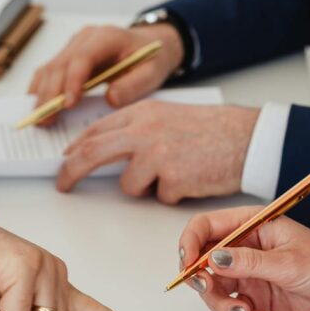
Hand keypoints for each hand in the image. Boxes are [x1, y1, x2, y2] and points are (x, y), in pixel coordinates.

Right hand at [28, 24, 183, 125]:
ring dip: (42, 94)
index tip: (68, 104)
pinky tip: (39, 106)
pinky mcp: (68, 56)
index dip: (72, 81)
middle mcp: (85, 38)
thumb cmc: (150, 58)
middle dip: (51, 94)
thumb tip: (110, 99)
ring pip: (50, 68)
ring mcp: (74, 46)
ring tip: (41, 119)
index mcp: (107, 37)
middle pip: (60, 64)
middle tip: (47, 120)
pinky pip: (49, 71)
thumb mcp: (152, 73)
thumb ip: (134, 85)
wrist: (148, 44)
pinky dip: (42, 89)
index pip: (82, 58)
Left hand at [57, 101, 258, 202]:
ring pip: (129, 185)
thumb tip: (105, 150)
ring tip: (175, 173)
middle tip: (63, 185)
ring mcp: (157, 155)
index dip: (75, 148)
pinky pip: (159, 197)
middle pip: (93, 153)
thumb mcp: (167, 117)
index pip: (96, 130)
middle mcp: (144, 131)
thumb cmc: (211, 130)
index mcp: (142, 113)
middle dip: (71, 171)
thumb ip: (136, 129)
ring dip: (146, 188)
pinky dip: (173, 194)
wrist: (246, 138)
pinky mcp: (173, 179)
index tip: (65, 160)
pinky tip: (192, 178)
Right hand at [177, 207, 309, 310]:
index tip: (188, 265)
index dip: (190, 244)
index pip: (206, 227)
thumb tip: (213, 259)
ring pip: (216, 291)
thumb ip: (249, 263)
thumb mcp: (289, 262)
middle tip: (213, 293)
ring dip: (225, 306)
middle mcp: (246, 249)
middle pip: (203, 263)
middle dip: (203, 282)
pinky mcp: (258, 299)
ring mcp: (251, 275)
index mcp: (253, 226)